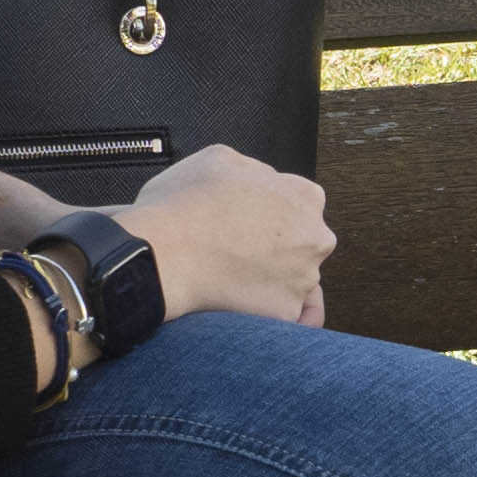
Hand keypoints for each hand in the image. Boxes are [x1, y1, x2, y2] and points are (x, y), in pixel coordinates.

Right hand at [123, 141, 332, 326]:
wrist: (161, 255)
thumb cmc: (183, 207)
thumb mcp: (220, 159)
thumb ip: (253, 171)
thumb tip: (258, 182)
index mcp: (304, 198)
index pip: (299, 204)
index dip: (270, 213)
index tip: (249, 223)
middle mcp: (315, 239)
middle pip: (303, 244)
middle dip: (278, 248)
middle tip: (239, 251)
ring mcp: (304, 280)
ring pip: (293, 282)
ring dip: (270, 281)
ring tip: (231, 278)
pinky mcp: (285, 314)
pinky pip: (282, 317)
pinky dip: (263, 313)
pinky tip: (235, 304)